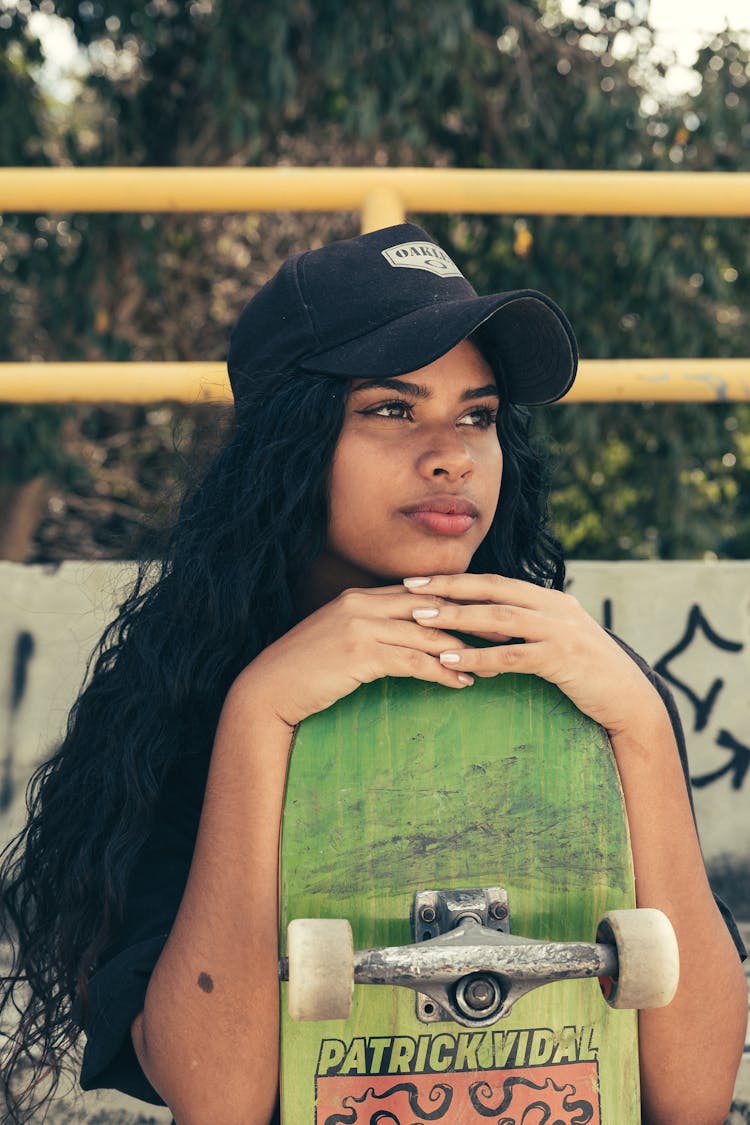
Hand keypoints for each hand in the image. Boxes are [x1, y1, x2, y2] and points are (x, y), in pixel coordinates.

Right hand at [236, 586, 474, 727]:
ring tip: (492, 665)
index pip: (419, 594)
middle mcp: (362, 604)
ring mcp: (359, 627)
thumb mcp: (340, 640)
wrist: (268, 690)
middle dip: (472, 620)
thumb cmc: (306, 671)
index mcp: (359, 596)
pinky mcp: (359, 654)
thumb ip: (371, 630)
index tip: (488, 612)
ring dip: (463, 651)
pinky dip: (441, 672)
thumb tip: (406, 637)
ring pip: (425, 634)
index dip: (457, 602)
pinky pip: (412, 661)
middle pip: (430, 607)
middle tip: (506, 633)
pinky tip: (461, 683)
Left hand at [404, 573, 662, 735]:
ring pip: (499, 617)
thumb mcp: (556, 641)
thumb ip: (526, 628)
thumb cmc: (588, 674)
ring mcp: (560, 630)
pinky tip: (451, 659)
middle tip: (408, 588)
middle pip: (492, 589)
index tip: (419, 579)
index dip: (456, 578)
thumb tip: (485, 623)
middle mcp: (554, 606)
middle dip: (448, 587)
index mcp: (549, 598)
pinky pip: (512, 655)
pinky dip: (479, 655)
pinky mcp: (563, 658)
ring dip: (457, 617)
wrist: (630, 700)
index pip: (495, 580)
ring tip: (420, 620)